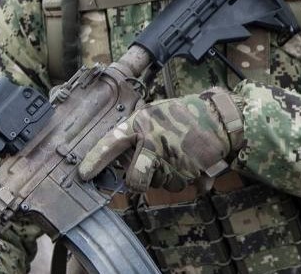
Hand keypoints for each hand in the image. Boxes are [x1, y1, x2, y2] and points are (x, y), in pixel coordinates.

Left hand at [77, 88, 243, 193]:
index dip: (95, 160)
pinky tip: (187, 162)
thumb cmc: (182, 115)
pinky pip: (177, 186)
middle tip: (139, 181)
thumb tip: (120, 159)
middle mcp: (152, 142)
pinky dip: (181, 179)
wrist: (217, 118)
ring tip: (174, 156)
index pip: (110, 144)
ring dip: (163, 177)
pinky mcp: (188, 172)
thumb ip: (137, 134)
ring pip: (158, 184)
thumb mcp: (154, 114)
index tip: (83, 175)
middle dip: (136, 184)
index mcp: (140, 124)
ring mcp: (170, 159)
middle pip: (135, 179)